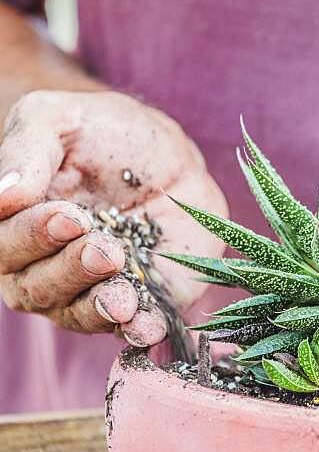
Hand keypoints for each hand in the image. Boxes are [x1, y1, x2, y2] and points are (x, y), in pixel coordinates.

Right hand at [0, 90, 226, 344]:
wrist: (169, 154)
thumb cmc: (101, 133)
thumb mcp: (58, 119)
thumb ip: (26, 149)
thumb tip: (3, 196)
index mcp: (14, 228)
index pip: (5, 246)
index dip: (33, 235)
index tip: (69, 217)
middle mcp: (44, 270)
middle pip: (37, 289)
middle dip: (70, 270)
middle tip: (103, 249)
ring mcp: (92, 292)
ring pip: (79, 314)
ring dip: (99, 306)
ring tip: (122, 295)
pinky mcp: (142, 304)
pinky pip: (132, 329)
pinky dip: (138, 331)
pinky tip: (148, 328)